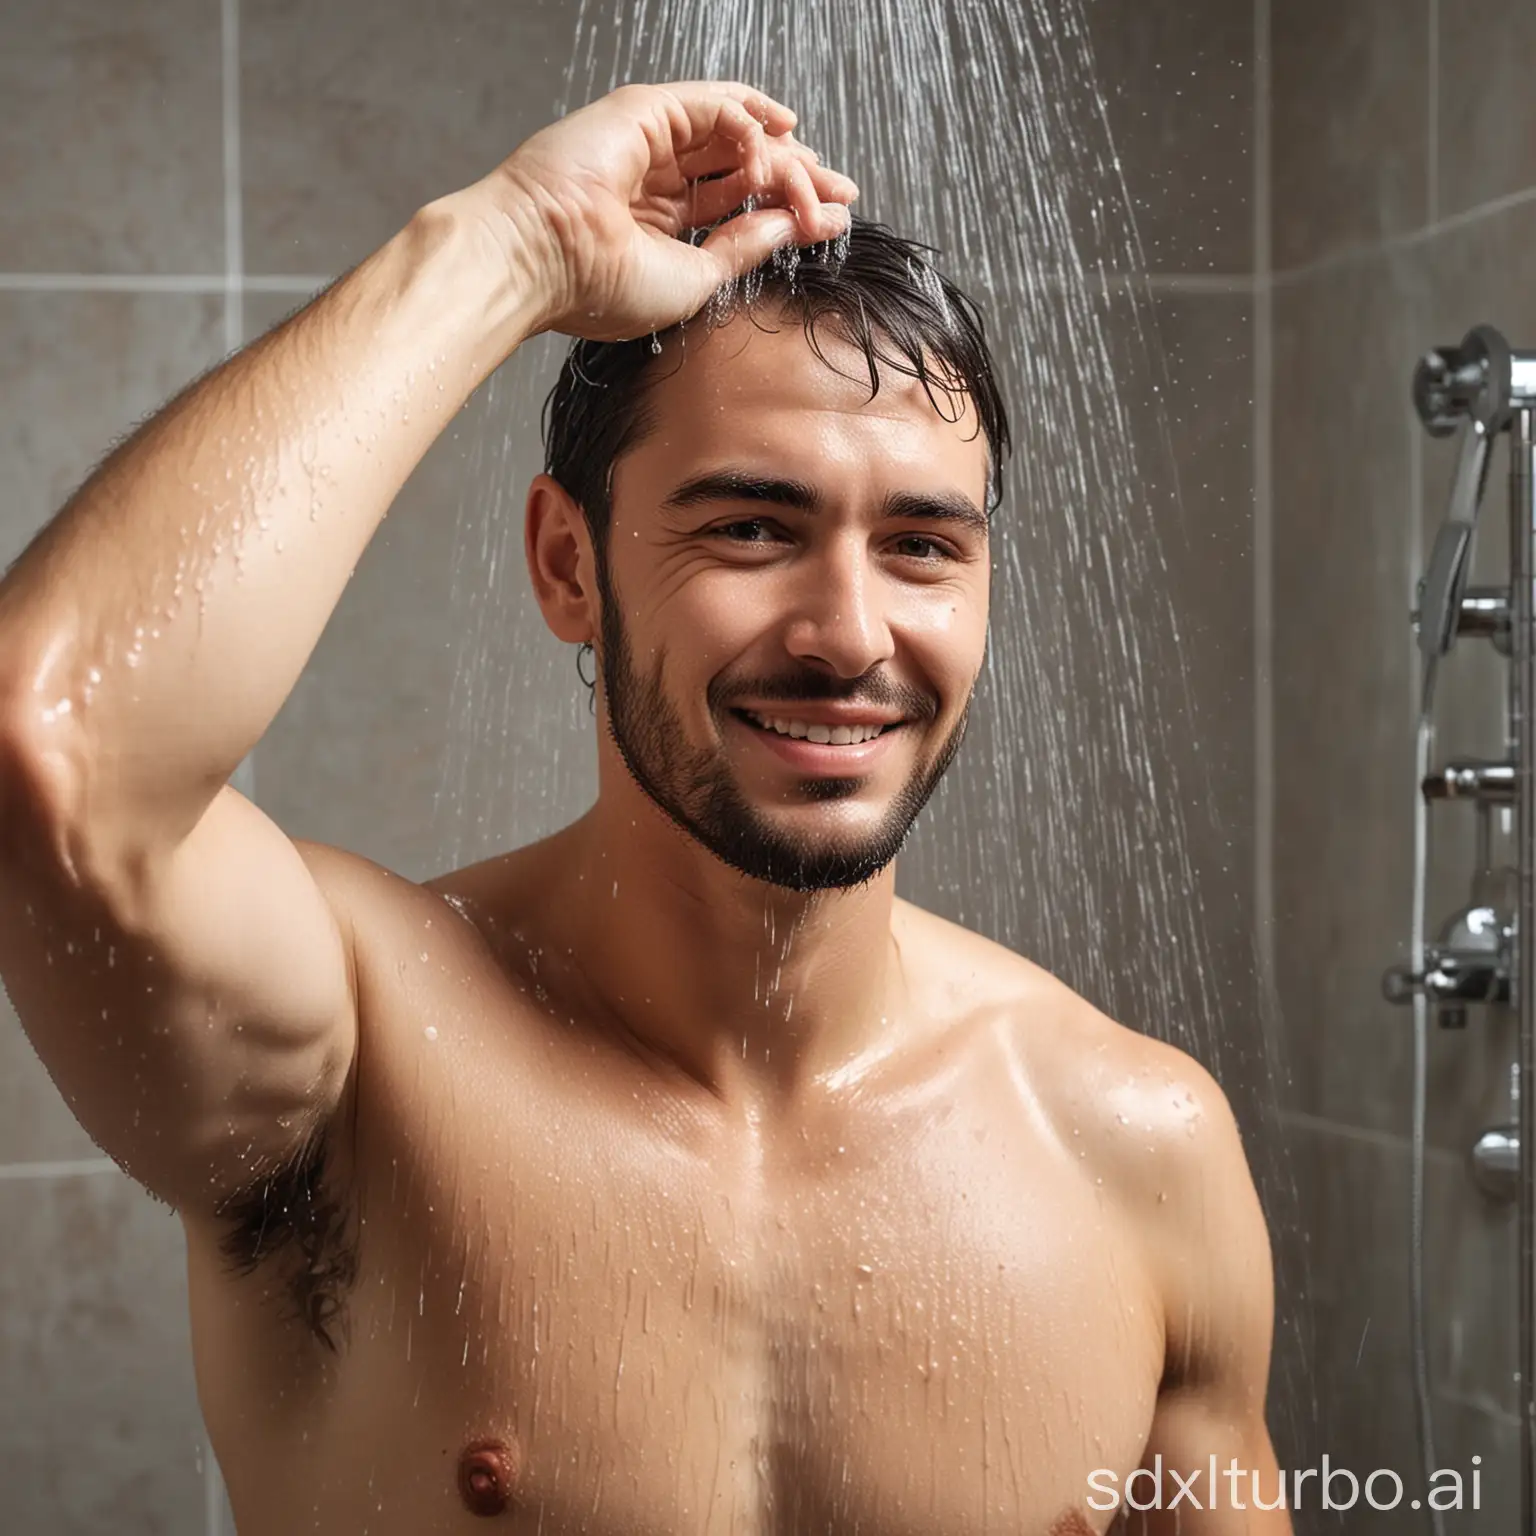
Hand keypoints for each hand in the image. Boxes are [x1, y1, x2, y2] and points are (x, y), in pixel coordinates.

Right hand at [481, 81, 858, 341]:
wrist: (544, 261)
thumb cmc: (600, 287)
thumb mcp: (695, 280)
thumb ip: (744, 248)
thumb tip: (791, 225)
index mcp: (660, 226)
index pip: (738, 208)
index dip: (788, 210)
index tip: (832, 222)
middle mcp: (658, 181)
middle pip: (745, 168)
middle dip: (798, 177)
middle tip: (842, 192)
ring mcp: (651, 144)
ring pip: (736, 135)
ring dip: (783, 153)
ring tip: (814, 177)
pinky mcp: (644, 113)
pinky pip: (714, 104)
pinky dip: (750, 118)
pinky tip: (777, 139)